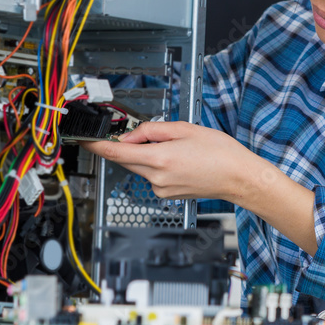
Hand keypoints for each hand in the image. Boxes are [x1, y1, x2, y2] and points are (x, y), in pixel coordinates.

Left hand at [83, 120, 319, 254]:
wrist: (239, 178)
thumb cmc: (220, 153)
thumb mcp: (185, 128)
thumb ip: (153, 129)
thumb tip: (132, 134)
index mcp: (159, 159)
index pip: (117, 152)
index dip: (97, 145)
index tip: (85, 139)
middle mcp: (156, 178)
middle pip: (126, 159)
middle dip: (128, 145)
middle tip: (144, 132)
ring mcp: (161, 189)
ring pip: (140, 167)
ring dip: (146, 154)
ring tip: (175, 147)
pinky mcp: (167, 195)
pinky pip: (152, 176)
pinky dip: (156, 165)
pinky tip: (178, 159)